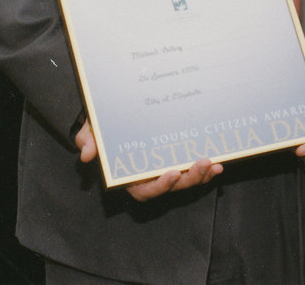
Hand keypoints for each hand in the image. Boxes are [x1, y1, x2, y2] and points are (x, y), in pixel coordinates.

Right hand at [74, 119, 222, 202]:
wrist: (115, 113)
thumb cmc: (103, 125)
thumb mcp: (92, 129)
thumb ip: (88, 140)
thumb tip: (86, 154)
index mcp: (128, 175)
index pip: (144, 191)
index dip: (159, 186)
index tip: (171, 174)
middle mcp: (149, 176)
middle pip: (172, 186)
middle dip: (189, 179)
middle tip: (204, 163)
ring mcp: (165, 168)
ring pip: (186, 180)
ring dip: (202, 174)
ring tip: (215, 163)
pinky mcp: (178, 158)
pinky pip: (193, 168)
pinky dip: (206, 168)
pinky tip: (219, 160)